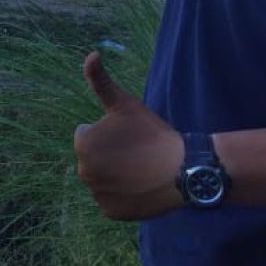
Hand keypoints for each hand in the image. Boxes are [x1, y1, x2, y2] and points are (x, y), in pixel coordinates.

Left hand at [73, 52, 183, 219]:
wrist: (182, 170)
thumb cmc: (152, 133)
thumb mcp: (124, 103)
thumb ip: (100, 79)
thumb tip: (91, 53)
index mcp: (83, 144)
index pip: (88, 135)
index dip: (108, 133)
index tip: (128, 135)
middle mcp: (83, 171)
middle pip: (94, 158)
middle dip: (108, 154)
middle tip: (136, 152)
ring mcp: (97, 194)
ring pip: (103, 179)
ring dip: (115, 174)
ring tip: (140, 169)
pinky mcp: (110, 212)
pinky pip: (112, 199)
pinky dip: (123, 195)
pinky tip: (141, 187)